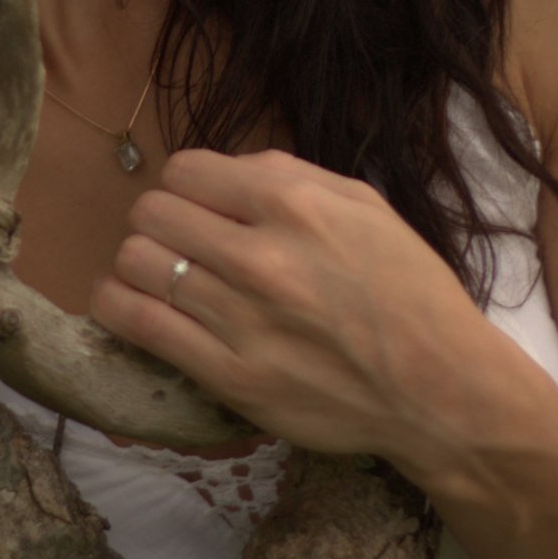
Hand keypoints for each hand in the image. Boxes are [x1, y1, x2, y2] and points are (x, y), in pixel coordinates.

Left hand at [91, 148, 497, 460]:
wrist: (440, 390)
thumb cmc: (409, 293)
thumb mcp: (366, 207)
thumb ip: (291, 176)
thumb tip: (226, 168)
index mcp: (294, 206)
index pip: (185, 171)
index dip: (184, 185)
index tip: (196, 206)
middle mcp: (260, 256)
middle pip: (151, 212)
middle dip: (157, 221)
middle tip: (178, 242)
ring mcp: (240, 319)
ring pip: (135, 263)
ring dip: (137, 263)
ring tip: (158, 275)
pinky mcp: (228, 375)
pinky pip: (136, 323)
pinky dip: (117, 305)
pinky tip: (129, 303)